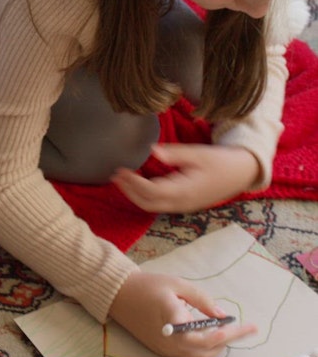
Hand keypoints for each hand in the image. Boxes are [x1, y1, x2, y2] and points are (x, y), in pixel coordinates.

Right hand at [109, 269, 256, 356]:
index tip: (248, 327)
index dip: (231, 333)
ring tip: (229, 332)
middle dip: (227, 341)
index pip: (209, 335)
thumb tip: (221, 314)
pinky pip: (187, 355)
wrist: (119, 295)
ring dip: (216, 347)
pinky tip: (210, 335)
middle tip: (243, 329)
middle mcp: (170, 341)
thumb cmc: (148, 285)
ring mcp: (164, 348)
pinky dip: (203, 348)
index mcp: (175, 322)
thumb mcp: (177, 285)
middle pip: (206, 350)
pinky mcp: (160, 349)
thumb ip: (201, 300)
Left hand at [111, 143, 259, 212]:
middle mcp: (182, 203)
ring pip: (153, 206)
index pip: (151, 191)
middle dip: (129, 191)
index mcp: (184, 191)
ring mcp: (183, 206)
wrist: (242, 173)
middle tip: (115, 175)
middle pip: (148, 203)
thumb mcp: (199, 153)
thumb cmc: (221, 161)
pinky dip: (146, 196)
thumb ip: (175, 154)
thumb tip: (152, 150)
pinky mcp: (185, 204)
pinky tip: (139, 183)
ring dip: (135, 194)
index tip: (120, 170)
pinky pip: (160, 205)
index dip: (133, 183)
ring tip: (122, 179)